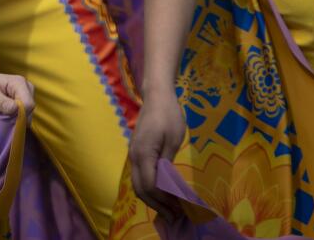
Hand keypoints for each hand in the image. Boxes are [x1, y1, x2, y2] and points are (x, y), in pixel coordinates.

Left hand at [0, 66, 34, 117]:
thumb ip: (0, 101)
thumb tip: (15, 110)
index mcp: (19, 83)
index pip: (28, 105)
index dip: (18, 114)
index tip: (2, 116)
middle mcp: (26, 89)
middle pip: (29, 112)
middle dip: (15, 118)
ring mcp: (25, 97)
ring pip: (26, 117)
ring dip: (13, 120)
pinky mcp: (21, 105)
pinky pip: (22, 118)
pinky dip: (12, 121)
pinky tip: (1, 116)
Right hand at [128, 88, 185, 221]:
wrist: (156, 96)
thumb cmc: (168, 115)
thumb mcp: (173, 139)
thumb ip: (167, 163)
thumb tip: (167, 185)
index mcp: (144, 154)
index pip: (151, 186)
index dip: (165, 200)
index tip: (180, 208)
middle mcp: (134, 157)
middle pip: (141, 190)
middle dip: (157, 205)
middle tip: (175, 216)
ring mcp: (133, 155)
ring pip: (138, 185)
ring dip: (153, 199)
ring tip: (170, 208)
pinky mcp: (136, 153)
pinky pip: (140, 177)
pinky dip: (150, 189)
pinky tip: (163, 193)